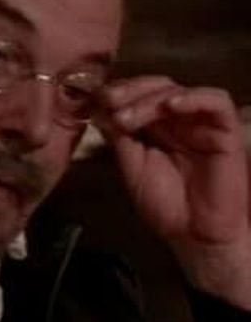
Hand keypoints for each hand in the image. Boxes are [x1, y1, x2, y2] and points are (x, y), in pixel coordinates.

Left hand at [96, 75, 250, 308]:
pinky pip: (217, 102)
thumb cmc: (165, 205)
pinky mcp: (226, 130)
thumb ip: (120, 140)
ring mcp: (203, 123)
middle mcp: (180, 120)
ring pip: (179, 90)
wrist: (194, 235)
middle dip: (129, 91)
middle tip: (108, 100)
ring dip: (151, 98)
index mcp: (157, 127)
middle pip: (156, 87)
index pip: (138, 96)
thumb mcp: (132, 169)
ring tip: (128, 116)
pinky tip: (170, 106)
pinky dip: (193, 98)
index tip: (95, 99)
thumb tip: (100, 111)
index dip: (118, 93)